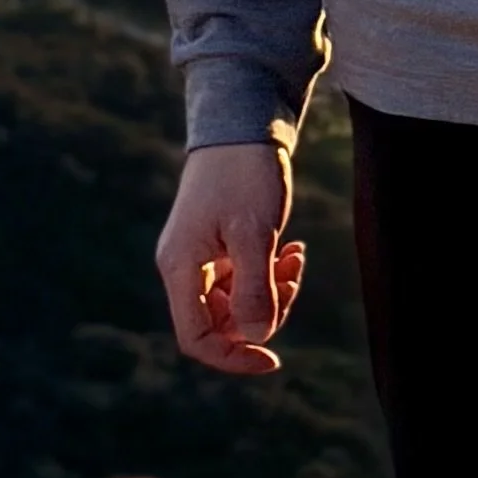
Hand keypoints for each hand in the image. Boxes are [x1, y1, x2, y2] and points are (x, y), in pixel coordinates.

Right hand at [155, 141, 306, 375]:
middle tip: (293, 279)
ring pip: (237, 300)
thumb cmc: (245, 172)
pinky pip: (245, 277)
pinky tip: (293, 250)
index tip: (272, 358)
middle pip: (221, 323)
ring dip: (272, 291)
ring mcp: (203, 255)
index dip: (232, 356)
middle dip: (263, 313)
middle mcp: (186, 266)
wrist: (245, 119)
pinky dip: (271, 272)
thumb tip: (257, 337)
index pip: (197, 339)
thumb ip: (255, 287)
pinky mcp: (221, 243)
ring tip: (296, 258)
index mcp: (181, 267)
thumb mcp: (255, 231)